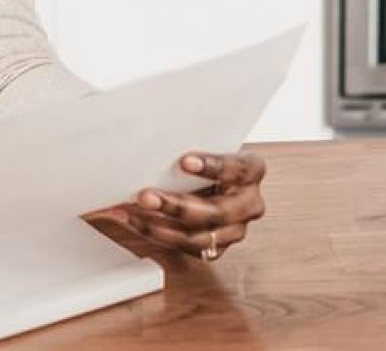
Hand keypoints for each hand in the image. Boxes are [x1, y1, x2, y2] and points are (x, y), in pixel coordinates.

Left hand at [96, 151, 266, 262]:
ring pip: (199, 237)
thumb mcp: (210, 146)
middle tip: (146, 196)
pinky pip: (186, 248)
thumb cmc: (208, 160)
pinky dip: (157, 235)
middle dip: (176, 206)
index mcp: (252, 171)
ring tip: (133, 213)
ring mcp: (235, 230)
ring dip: (160, 226)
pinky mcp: (216, 249)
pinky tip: (137, 223)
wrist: (214, 183)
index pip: (237, 169)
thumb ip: (193, 146)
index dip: (212, 167)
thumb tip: (154, 137)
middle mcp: (249, 203)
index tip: (185, 161)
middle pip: (216, 212)